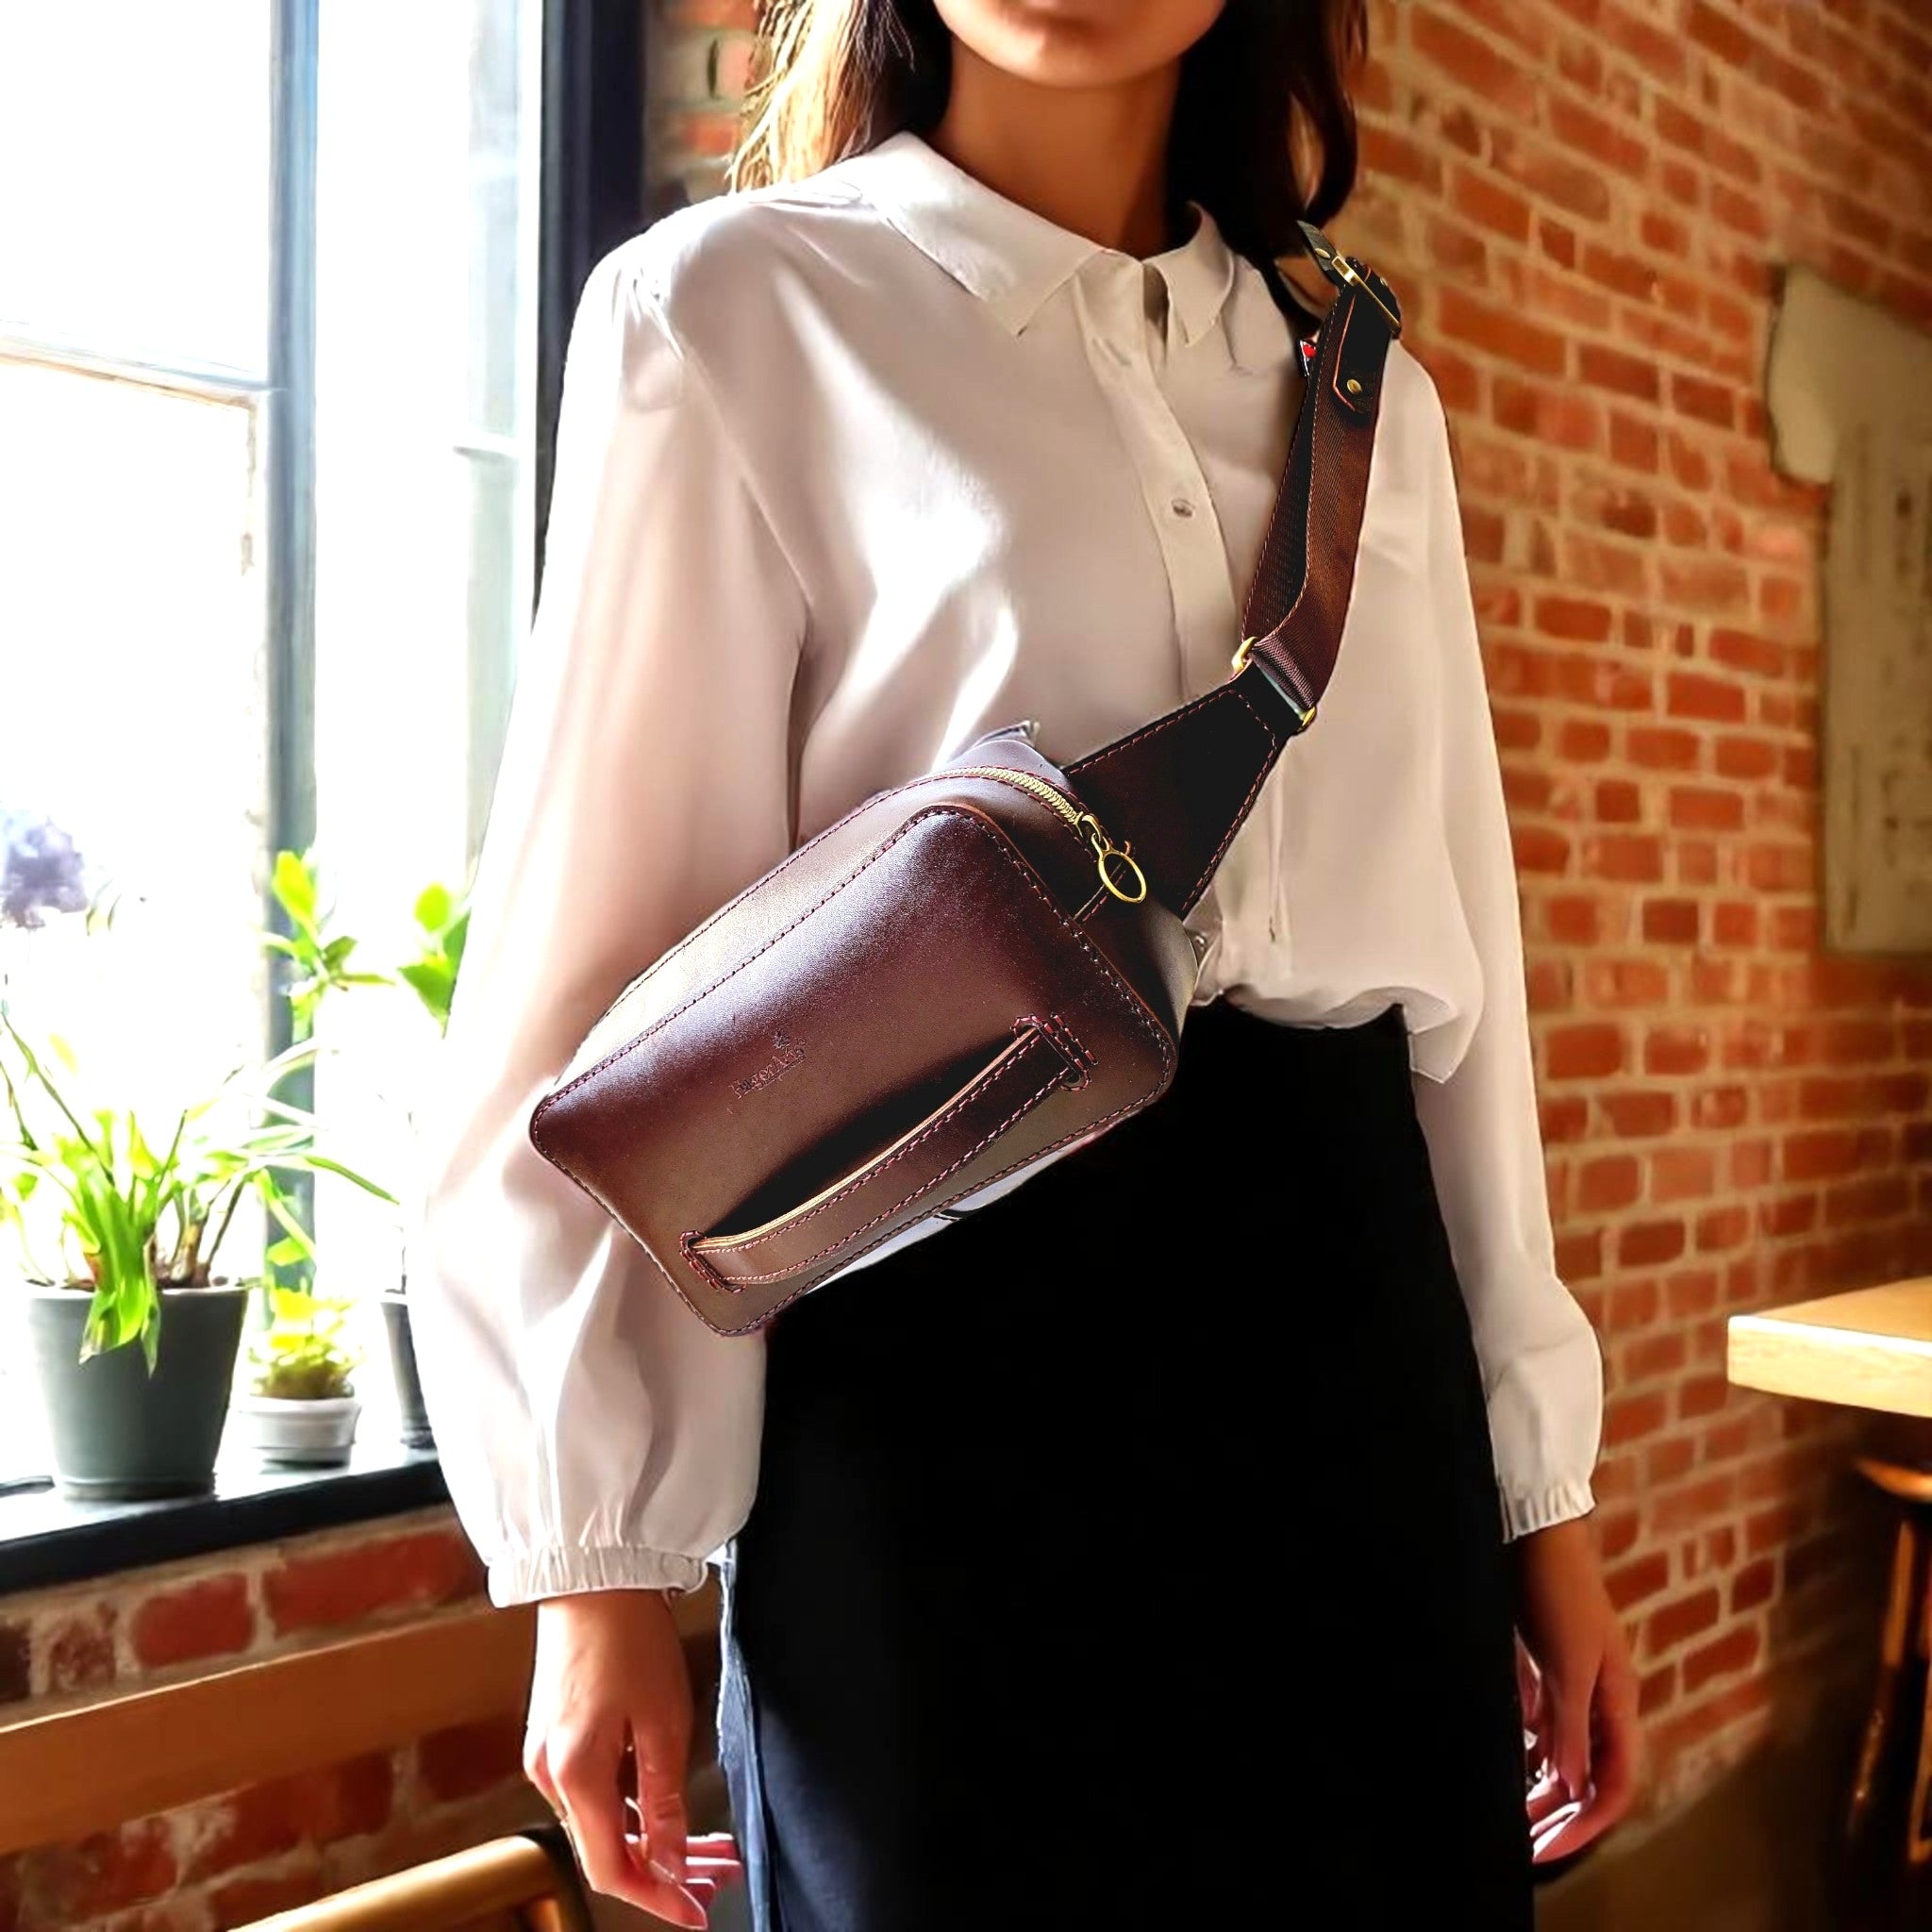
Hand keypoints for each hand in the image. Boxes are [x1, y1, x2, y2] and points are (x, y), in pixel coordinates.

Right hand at [523, 1589, 742, 1926]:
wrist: (593, 1577)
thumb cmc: (630, 1639)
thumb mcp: (663, 1723)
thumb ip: (664, 1802)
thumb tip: (672, 1865)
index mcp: (574, 1777)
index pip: (613, 1870)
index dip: (657, 1899)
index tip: (699, 1913)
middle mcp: (550, 1777)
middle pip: (609, 1850)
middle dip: (668, 1871)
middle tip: (721, 1876)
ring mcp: (548, 1758)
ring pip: (605, 1823)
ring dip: (656, 1839)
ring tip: (713, 1846)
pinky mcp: (556, 1739)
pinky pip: (597, 1794)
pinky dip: (636, 1807)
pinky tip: (671, 1806)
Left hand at [1513, 1518, 1639, 1863]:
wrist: (1533, 1530)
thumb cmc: (1558, 1592)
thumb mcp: (1568, 1666)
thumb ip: (1573, 1727)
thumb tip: (1576, 1788)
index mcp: (1618, 1703)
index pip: (1613, 1785)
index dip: (1584, 1823)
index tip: (1546, 1849)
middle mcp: (1599, 1699)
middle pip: (1588, 1776)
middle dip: (1560, 1813)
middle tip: (1522, 1845)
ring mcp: (1570, 1682)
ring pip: (1562, 1753)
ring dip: (1541, 1787)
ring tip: (1510, 1816)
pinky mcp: (1541, 1665)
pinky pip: (1539, 1724)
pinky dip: (1526, 1750)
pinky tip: (1504, 1766)